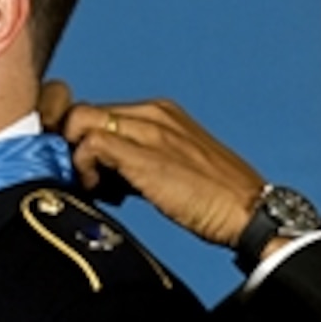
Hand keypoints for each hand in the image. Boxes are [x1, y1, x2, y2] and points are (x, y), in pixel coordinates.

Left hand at [55, 91, 265, 248]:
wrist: (249, 211)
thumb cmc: (214, 198)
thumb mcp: (172, 167)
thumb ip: (138, 160)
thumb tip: (102, 174)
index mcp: (161, 112)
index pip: (100, 111)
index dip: (83, 139)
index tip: (88, 171)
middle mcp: (153, 112)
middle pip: (84, 110)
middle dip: (71, 144)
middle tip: (84, 179)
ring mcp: (150, 130)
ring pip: (81, 119)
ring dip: (75, 155)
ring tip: (94, 187)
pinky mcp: (145, 154)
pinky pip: (91, 144)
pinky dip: (83, 167)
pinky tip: (100, 192)